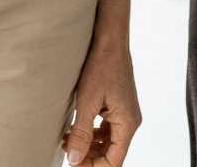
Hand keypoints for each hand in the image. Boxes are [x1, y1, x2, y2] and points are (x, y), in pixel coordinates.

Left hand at [63, 35, 139, 164]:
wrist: (109, 41)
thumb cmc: (100, 67)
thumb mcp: (87, 102)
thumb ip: (81, 133)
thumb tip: (74, 160)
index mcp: (127, 124)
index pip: (113, 161)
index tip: (73, 163)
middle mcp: (129, 122)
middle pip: (111, 154)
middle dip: (88, 157)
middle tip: (67, 152)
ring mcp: (124, 114)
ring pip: (107, 143)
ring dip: (88, 145)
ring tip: (67, 140)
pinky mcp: (118, 107)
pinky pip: (106, 130)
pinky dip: (91, 133)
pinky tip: (75, 129)